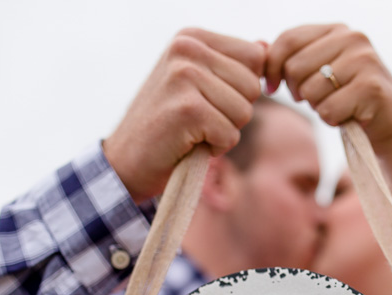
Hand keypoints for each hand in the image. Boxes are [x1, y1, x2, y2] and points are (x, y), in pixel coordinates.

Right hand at [104, 28, 265, 202]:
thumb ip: (232, 64)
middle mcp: (186, 48)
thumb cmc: (168, 125)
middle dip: (234, 112)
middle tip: (199, 120)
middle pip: (253, 86)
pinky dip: (215, 148)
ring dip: (223, 132)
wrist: (126, 161)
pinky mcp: (187, 109)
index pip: (254, 56)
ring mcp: (184, 76)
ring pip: (244, 112)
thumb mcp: (198, 84)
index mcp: (191, 37)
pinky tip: (188, 144)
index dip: (242, 89)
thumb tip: (266, 45)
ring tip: (192, 131)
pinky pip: (231, 135)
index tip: (210, 100)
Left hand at [266, 24, 391, 154]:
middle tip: (314, 100)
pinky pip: (327, 110)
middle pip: (294, 67)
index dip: (271, 67)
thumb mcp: (319, 73)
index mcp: (337, 29)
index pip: (288, 39)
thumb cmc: (349, 99)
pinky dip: (333, 120)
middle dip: (296, 91)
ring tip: (337, 106)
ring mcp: (365, 61)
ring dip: (318, 107)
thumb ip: (291, 58)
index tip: (270, 87)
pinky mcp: (371, 88)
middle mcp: (353, 38)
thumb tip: (257, 46)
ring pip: (310, 90)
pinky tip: (349, 116)